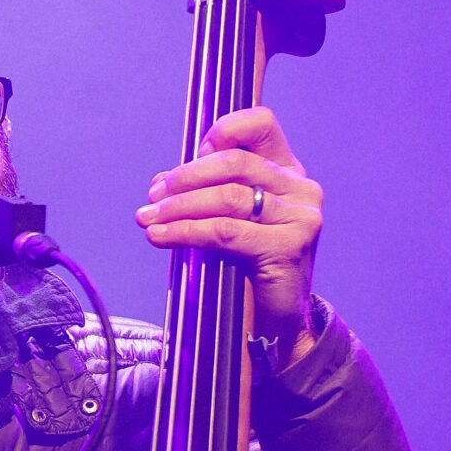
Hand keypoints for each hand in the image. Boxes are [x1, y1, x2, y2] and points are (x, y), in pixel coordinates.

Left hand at [135, 106, 322, 368]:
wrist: (280, 325)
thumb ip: (210, 194)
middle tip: (154, 197)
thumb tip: (161, 183)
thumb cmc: (252, 270)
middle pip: (234, 163)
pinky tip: (161, 238)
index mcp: (290, 171)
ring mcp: (300, 217)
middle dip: (185, 178)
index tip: (189, 156)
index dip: (223, 130)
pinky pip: (225, 232)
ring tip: (149, 219)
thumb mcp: (234, 222)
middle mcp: (302, 188)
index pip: (261, 124)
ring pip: (227, 198)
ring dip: (179, 207)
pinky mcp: (288, 246)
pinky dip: (186, 232)